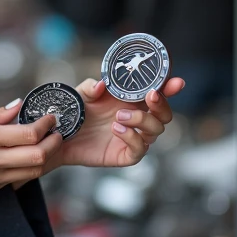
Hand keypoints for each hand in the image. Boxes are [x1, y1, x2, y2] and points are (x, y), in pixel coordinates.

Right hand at [0, 102, 60, 211]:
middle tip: (56, 133)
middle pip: (38, 156)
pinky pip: (15, 181)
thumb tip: (17, 106)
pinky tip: (22, 159)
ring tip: (44, 146)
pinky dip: (24, 169)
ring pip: (31, 172)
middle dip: (53, 143)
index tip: (50, 119)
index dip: (46, 125)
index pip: (28, 133)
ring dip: (43, 158)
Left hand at [42, 77, 184, 171]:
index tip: (176, 82)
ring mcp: (133, 137)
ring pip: (155, 130)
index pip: (157, 93)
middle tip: (150, 97)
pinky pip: (140, 149)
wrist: (60, 137)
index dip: (170, 87)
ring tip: (118, 117)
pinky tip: (116, 129)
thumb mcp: (80, 95)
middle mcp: (136, 118)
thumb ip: (90, 87)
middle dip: (162, 105)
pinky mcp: (125, 154)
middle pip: (164, 115)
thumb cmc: (75, 113)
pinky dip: (132, 138)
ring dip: (141, 120)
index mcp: (130, 100)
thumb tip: (102, 86)